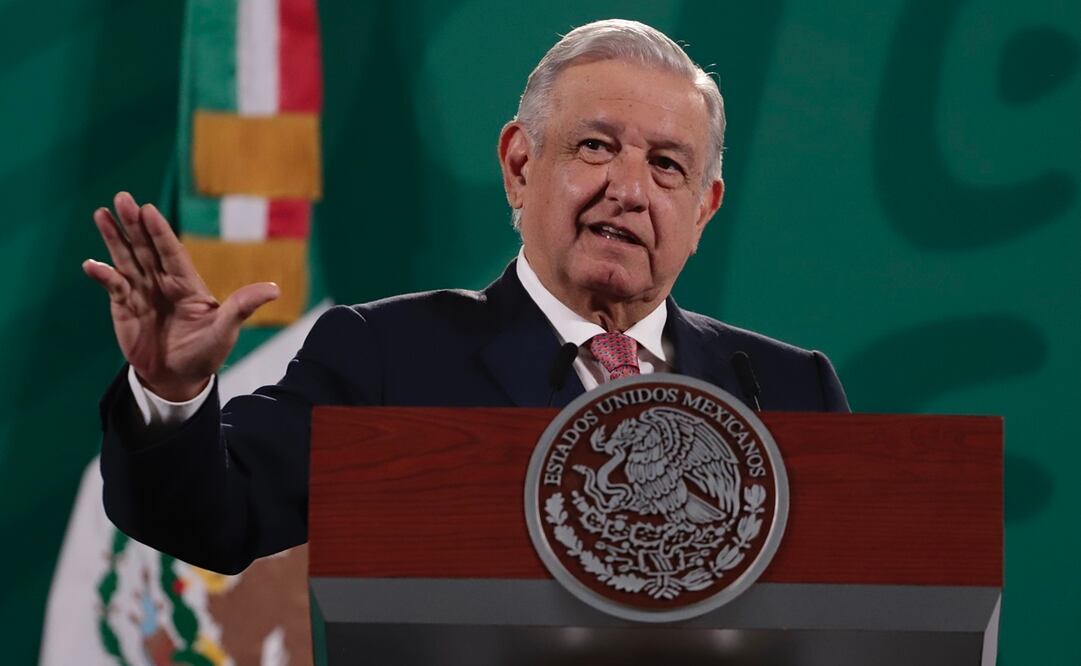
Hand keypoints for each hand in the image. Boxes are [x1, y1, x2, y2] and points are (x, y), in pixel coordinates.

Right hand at [83, 192, 279, 400]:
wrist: (178, 378)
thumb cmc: (205, 352)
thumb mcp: (225, 330)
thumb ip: (242, 307)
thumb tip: (275, 289)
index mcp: (187, 282)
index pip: (171, 251)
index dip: (160, 231)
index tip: (148, 209)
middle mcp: (162, 281)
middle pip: (146, 247)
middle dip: (134, 224)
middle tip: (123, 197)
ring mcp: (142, 291)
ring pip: (127, 258)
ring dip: (114, 238)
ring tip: (101, 213)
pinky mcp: (124, 306)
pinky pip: (113, 285)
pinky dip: (103, 275)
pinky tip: (92, 264)